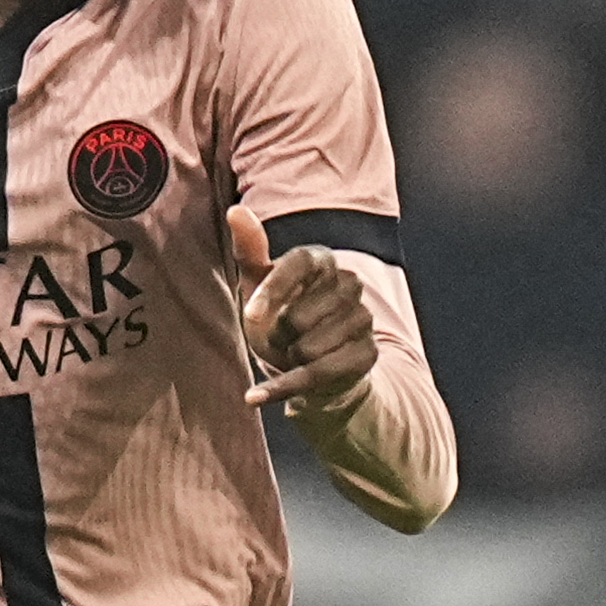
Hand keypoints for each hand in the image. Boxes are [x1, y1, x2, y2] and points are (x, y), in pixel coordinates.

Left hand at [227, 207, 379, 416]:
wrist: (311, 358)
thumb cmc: (280, 313)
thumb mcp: (258, 282)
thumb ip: (249, 249)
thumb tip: (236, 210)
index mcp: (321, 259)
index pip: (297, 266)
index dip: (272, 292)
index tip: (251, 316)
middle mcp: (350, 284)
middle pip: (298, 317)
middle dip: (276, 335)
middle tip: (279, 336)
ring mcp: (364, 318)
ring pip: (308, 349)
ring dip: (287, 359)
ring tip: (292, 352)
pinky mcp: (369, 353)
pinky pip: (319, 375)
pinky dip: (284, 389)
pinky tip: (259, 396)